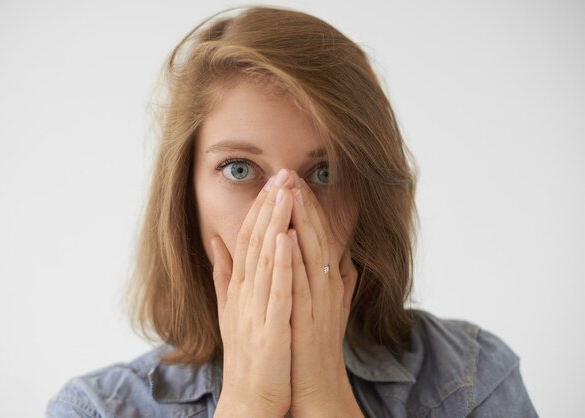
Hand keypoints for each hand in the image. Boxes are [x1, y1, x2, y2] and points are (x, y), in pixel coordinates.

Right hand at [212, 170, 295, 417]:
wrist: (251, 398)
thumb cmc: (248, 353)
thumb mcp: (232, 309)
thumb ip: (224, 274)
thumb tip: (218, 241)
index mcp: (239, 288)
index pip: (246, 239)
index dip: (259, 209)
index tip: (273, 182)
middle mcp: (243, 294)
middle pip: (255, 242)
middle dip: (269, 206)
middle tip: (282, 173)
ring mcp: (255, 311)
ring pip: (265, 259)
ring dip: (275, 224)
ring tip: (284, 192)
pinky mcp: (270, 329)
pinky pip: (277, 291)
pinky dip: (281, 263)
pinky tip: (287, 237)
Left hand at [287, 175, 361, 417]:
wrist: (317, 384)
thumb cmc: (317, 343)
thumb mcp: (331, 305)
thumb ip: (337, 277)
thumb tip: (339, 252)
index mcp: (329, 280)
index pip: (319, 236)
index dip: (309, 208)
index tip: (295, 183)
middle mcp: (327, 285)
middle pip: (317, 237)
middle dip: (304, 204)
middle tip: (291, 174)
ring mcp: (318, 301)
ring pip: (311, 254)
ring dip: (300, 222)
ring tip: (290, 193)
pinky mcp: (306, 318)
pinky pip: (300, 284)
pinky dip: (294, 260)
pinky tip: (285, 238)